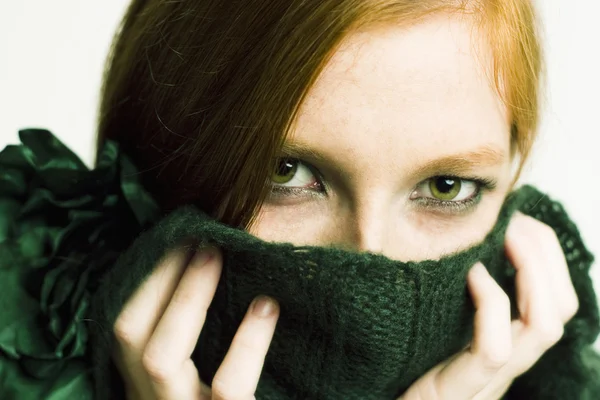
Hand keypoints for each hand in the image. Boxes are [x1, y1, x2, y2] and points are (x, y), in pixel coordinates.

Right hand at [111, 246, 279, 399]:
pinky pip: (229, 386)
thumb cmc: (232, 393)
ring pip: (161, 360)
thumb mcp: (199, 373)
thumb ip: (195, 335)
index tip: (179, 241)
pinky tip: (266, 307)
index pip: (125, 327)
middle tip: (198, 239)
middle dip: (159, 279)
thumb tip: (209, 262)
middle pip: (130, 335)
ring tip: (217, 256)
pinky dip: (248, 343)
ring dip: (187, 299)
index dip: (147, 281)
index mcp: (145, 383)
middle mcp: (151, 399)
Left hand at [399, 212, 578, 399]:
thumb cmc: (398, 357)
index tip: (515, 220)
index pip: (555, 299)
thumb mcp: (434, 316)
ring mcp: (486, 381)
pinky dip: (492, 304)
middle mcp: (507, 362)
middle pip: (559, 308)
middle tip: (511, 223)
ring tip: (501, 239)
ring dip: (530, 273)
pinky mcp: (455, 393)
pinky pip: (494, 350)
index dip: (545, 255)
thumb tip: (466, 239)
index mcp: (505, 342)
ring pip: (543, 327)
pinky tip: (471, 275)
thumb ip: (453, 289)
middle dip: (543, 255)